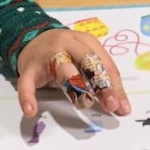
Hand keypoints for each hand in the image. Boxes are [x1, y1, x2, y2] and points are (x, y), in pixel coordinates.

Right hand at [16, 28, 130, 117]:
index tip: (122, 107)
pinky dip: (27, 97)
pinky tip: (31, 111)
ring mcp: (47, 55)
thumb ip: (100, 79)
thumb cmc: (65, 53)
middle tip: (111, 105)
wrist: (30, 38)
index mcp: (86, 41)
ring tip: (83, 104)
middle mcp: (68, 43)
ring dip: (75, 86)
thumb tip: (120, 106)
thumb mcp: (84, 59)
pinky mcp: (29, 67)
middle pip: (88, 62)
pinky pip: (27, 83)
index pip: (105, 64)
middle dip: (101, 84)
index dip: (115, 86)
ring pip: (62, 69)